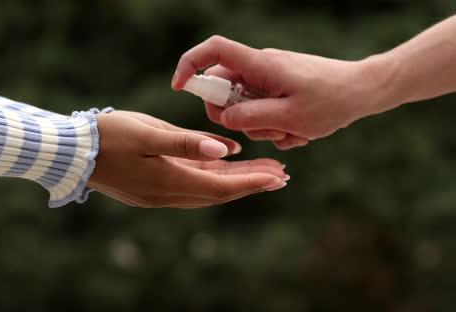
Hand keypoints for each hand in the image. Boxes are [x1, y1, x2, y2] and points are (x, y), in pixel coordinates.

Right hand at [87, 111, 288, 207]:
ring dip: (234, 181)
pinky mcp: (152, 186)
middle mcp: (166, 195)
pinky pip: (190, 183)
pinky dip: (211, 176)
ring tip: (262, 172)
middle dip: (251, 183)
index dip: (251, 182)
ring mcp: (158, 193)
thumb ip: (186, 142)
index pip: (220, 187)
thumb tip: (224, 151)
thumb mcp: (148, 132)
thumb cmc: (108, 135)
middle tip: (281, 175)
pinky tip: (224, 165)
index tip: (278, 176)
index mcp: (167, 182)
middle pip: (218, 192)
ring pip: (206, 189)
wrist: (71, 152)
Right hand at [172, 36, 381, 148]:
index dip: (190, 64)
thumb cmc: (332, 101)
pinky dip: (273, 125)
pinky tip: (297, 132)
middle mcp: (260, 67)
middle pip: (223, 87)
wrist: (365, 91)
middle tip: (261, 130)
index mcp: (260, 65)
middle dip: (233, 115)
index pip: (213, 50)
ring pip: (243, 104)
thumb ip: (250, 118)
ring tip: (290, 133)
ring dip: (260, 125)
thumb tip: (223, 117)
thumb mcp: (289, 118)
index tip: (179, 87)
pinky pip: (262, 108)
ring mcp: (269, 78)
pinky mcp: (279, 88)